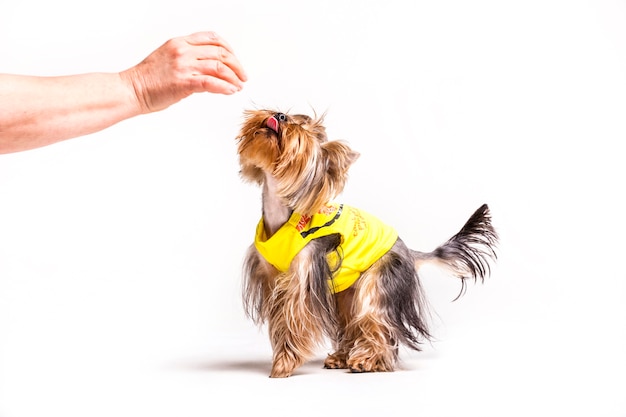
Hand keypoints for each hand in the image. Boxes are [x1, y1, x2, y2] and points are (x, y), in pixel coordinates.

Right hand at [120, 31, 247, 112]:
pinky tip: (231, 91)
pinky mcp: (184, 82)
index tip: (234, 60)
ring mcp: (183, 65)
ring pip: (219, 66)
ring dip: (234, 77)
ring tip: (239, 86)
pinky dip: (225, 87)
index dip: (228, 48)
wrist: (130, 90)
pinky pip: (212, 82)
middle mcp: (183, 50)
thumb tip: (209, 69)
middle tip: (243, 76)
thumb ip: (187, 59)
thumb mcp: (168, 59)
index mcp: (179, 42)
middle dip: (236, 65)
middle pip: (220, 52)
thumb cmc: (147, 79)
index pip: (212, 38)